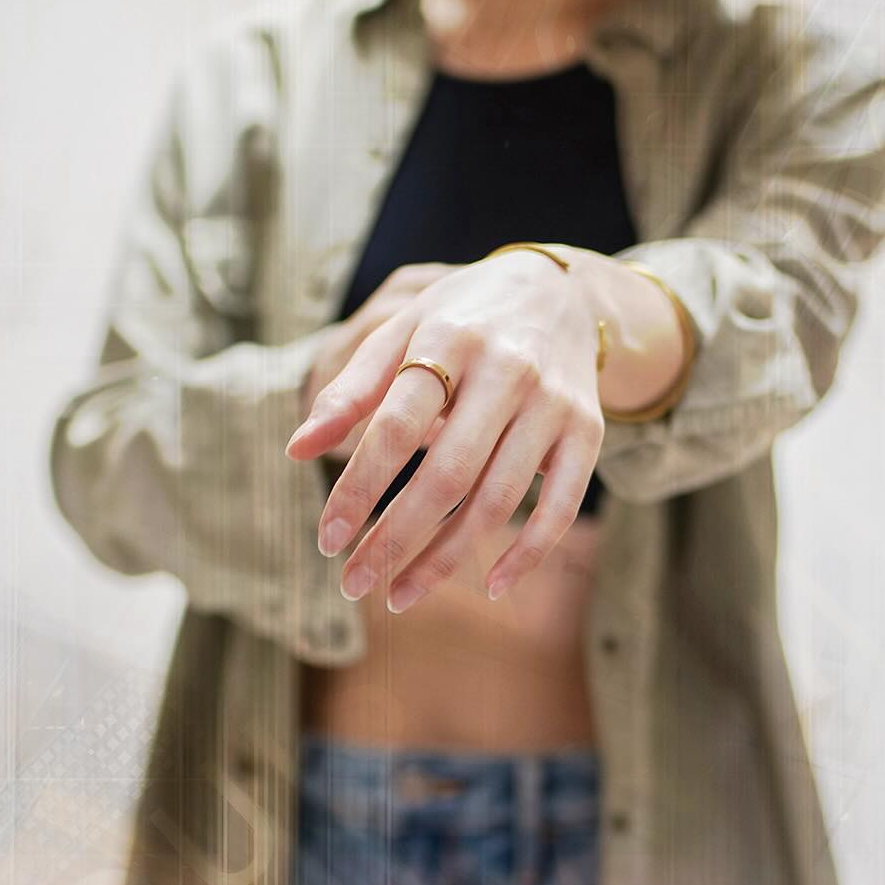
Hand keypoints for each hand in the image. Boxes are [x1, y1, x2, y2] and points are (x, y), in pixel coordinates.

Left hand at [284, 249, 605, 610]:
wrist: (560, 291)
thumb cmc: (462, 319)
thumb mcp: (403, 331)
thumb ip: (350, 390)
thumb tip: (296, 451)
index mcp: (450, 339)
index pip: (395, 427)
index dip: (357, 489)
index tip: (326, 539)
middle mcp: (507, 371)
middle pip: (446, 474)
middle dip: (394, 538)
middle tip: (353, 582)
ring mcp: (552, 405)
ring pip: (497, 501)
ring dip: (446, 560)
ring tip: (401, 594)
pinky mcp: (587, 432)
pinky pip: (560, 507)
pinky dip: (528, 554)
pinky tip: (494, 586)